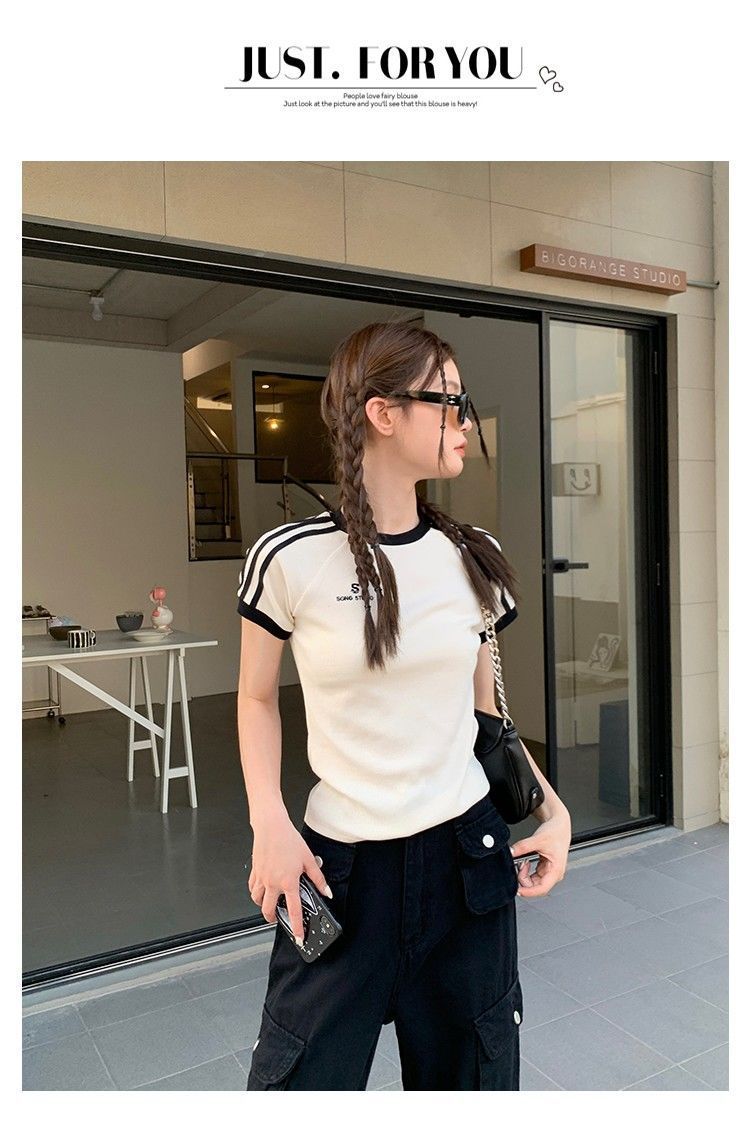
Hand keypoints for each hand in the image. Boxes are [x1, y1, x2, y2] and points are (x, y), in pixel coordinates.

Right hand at [248, 815, 332, 943]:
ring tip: (269, 904)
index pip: (294, 911)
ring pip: (257, 900)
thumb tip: (326, 891)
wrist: (271, 826)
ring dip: (262, 905)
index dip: (296, 927)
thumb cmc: (289, 840)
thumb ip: (318, 878)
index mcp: (288, 882)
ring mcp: (262, 878)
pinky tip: (260, 889)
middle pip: (268, 910)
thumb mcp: (309, 859)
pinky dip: (255, 892)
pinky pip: (252, 887)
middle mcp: (273, 883)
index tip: (298, 937)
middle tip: (277, 919)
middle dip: (272, 919)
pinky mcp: (255, 871)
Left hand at [510, 810, 570, 897]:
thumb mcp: (537, 839)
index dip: (529, 892)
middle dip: (523, 879)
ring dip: (524, 876)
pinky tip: (525, 863)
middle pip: (535, 887)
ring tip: (523, 862)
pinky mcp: (544, 870)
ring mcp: (549, 873)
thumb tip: (510, 852)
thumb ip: (522, 846)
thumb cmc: (556, 833)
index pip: (542, 889)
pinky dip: (526, 872)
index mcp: (556, 870)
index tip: (517, 889)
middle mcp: (554, 874)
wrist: (559, 826)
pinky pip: (533, 877)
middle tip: (519, 865)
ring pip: (533, 883)